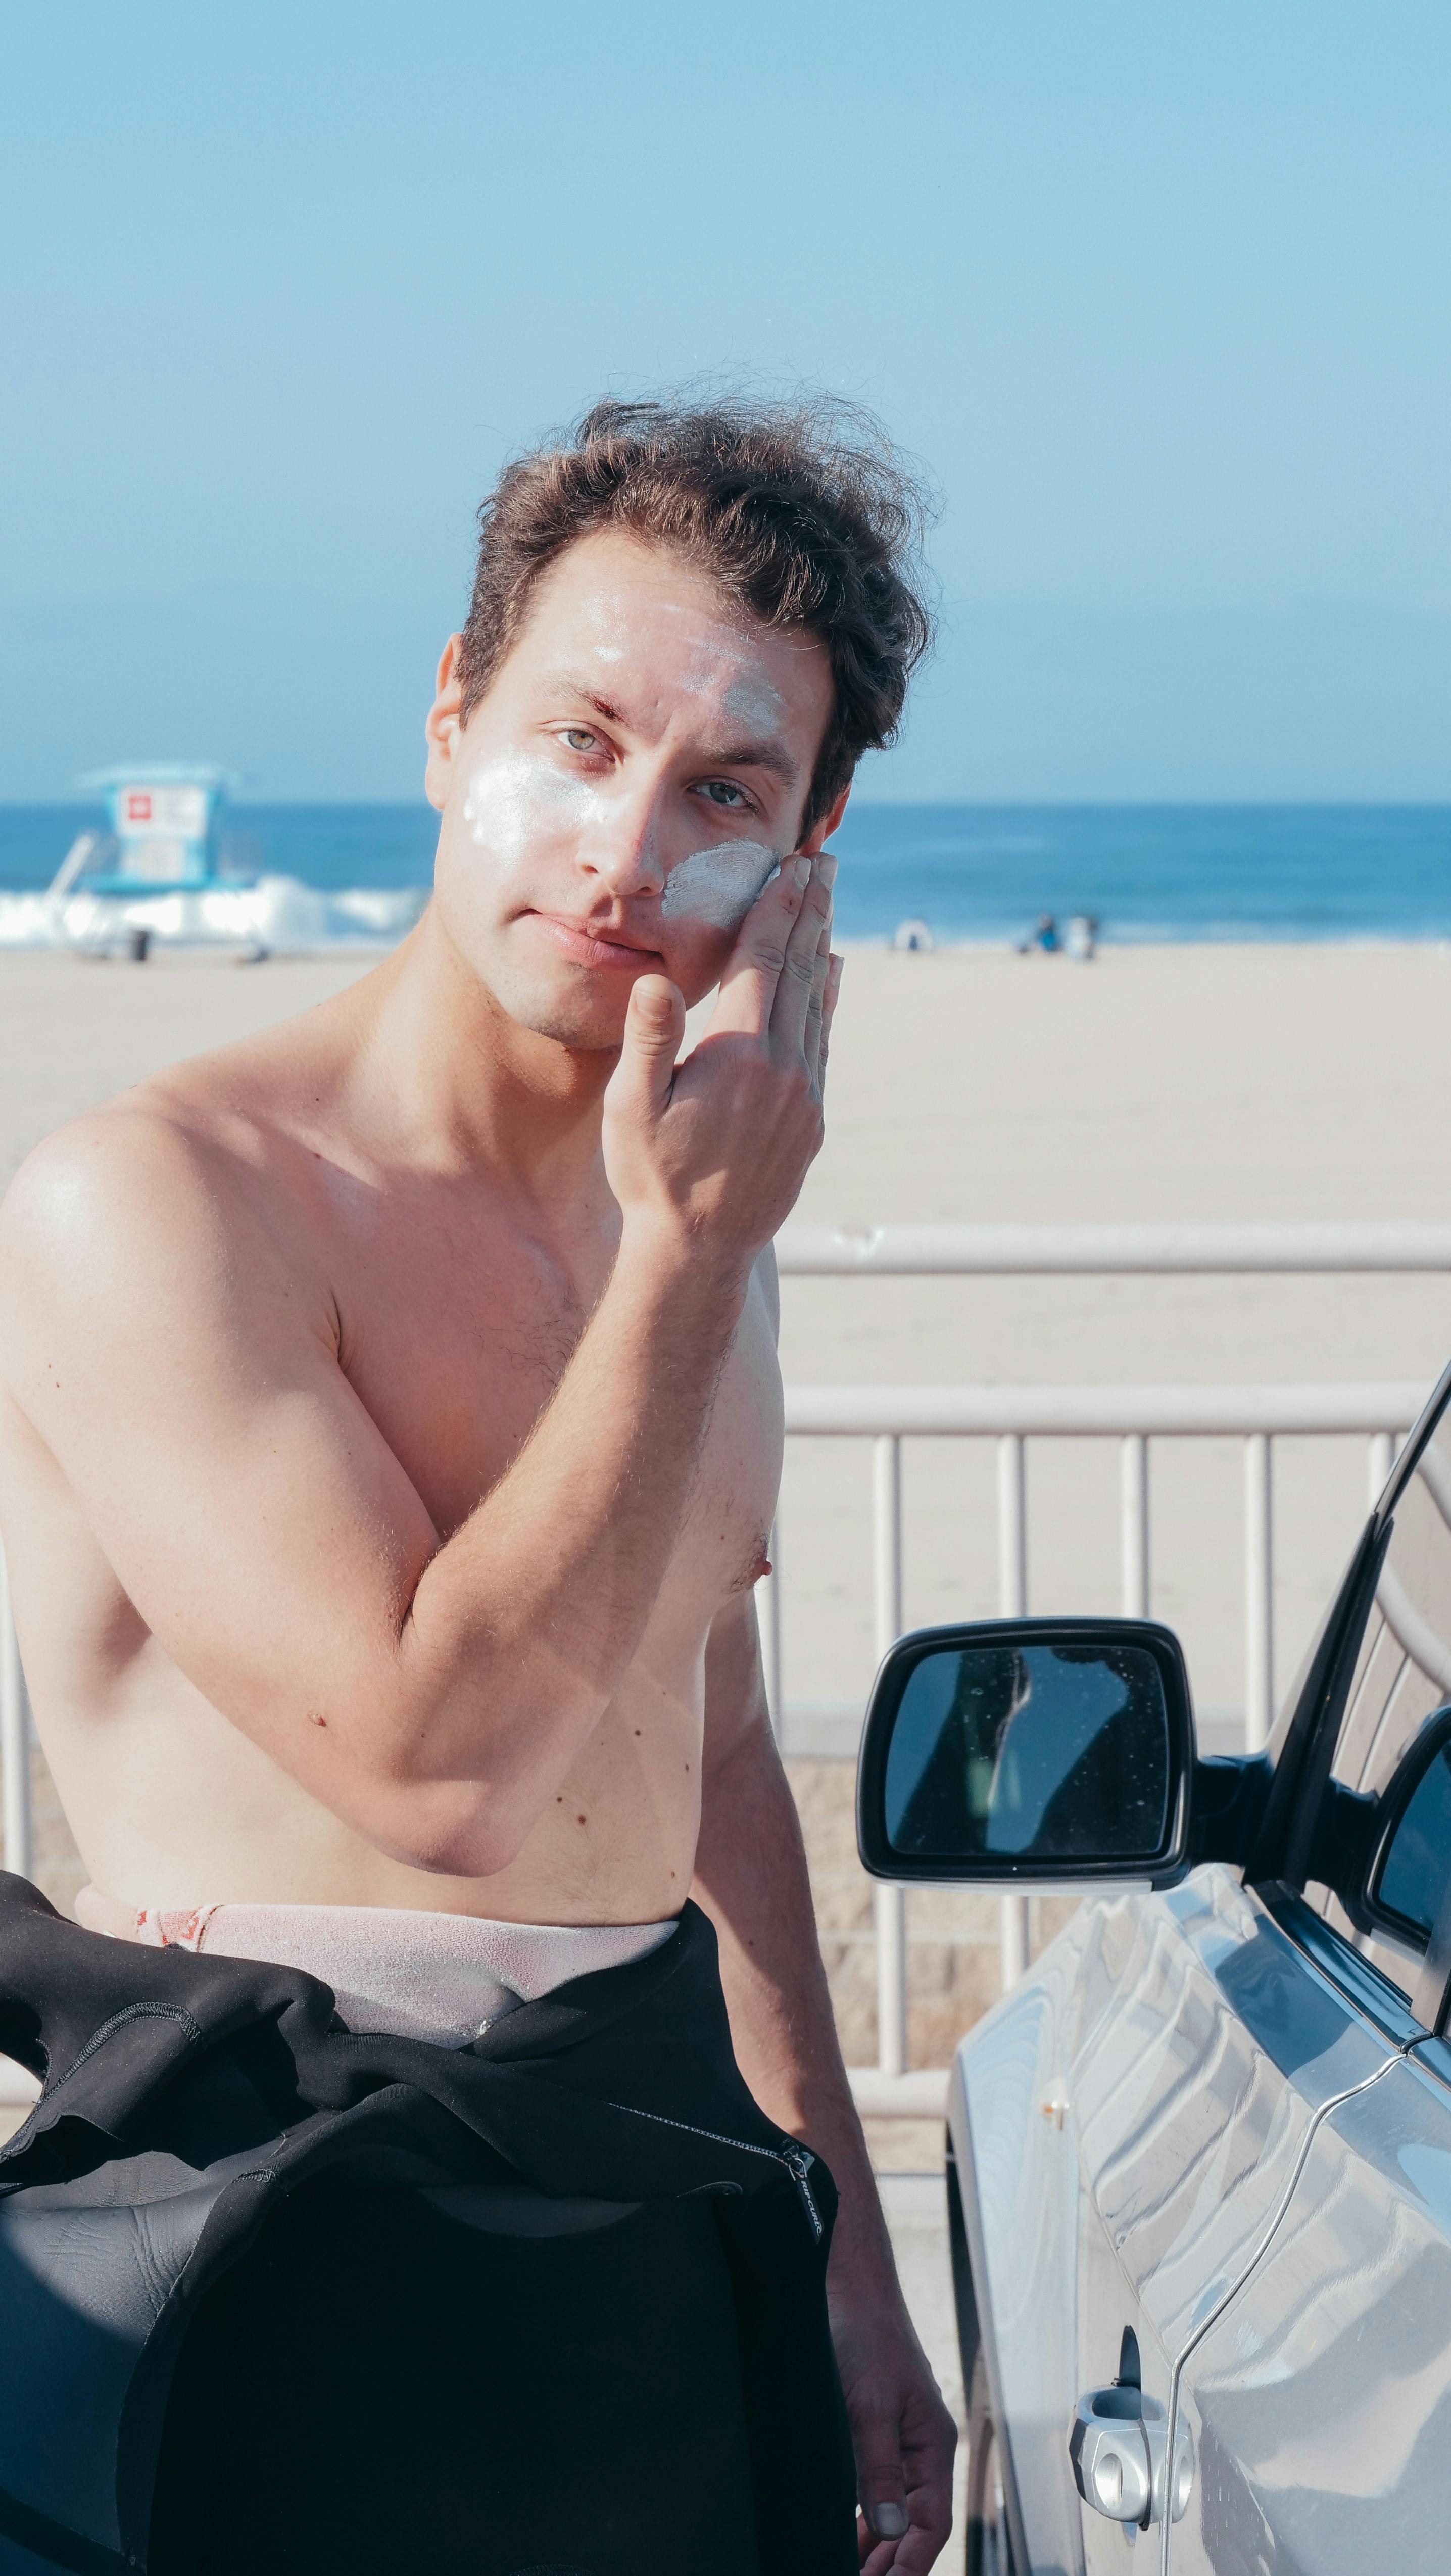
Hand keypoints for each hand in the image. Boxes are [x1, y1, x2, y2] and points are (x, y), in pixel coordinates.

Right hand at [601, 851, 840, 1262]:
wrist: (700, 1250)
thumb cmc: (651, 1177)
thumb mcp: (631, 1108)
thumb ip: (648, 1041)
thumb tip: (655, 981)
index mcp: (740, 1055)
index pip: (764, 961)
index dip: (777, 907)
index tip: (792, 865)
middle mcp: (783, 1070)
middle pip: (801, 971)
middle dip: (809, 911)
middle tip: (821, 862)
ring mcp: (804, 1095)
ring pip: (817, 1003)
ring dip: (820, 948)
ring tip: (824, 905)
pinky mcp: (811, 1119)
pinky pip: (822, 1042)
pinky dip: (825, 1000)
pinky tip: (828, 975)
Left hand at [832, 2299, 956, 2572]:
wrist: (849, 2289)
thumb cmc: (866, 2335)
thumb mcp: (869, 2405)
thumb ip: (878, 2468)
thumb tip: (887, 2526)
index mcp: (932, 2445)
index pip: (931, 2523)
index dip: (910, 2563)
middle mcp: (921, 2448)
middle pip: (916, 2523)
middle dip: (892, 2562)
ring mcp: (900, 2439)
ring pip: (896, 2509)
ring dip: (877, 2545)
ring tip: (853, 2570)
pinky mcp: (876, 2429)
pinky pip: (879, 2486)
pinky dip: (866, 2517)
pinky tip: (849, 2533)